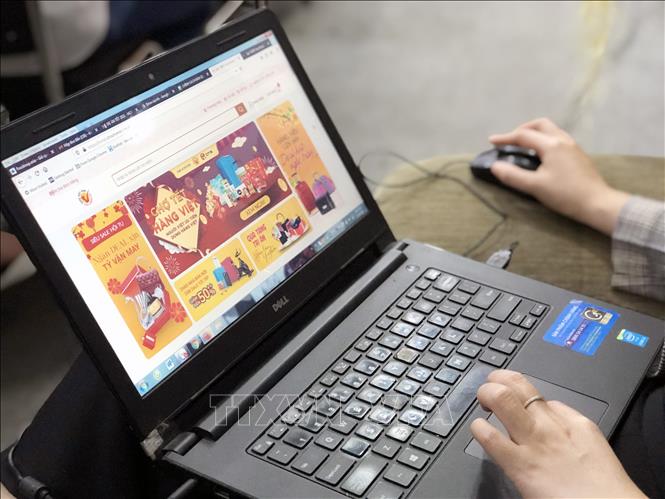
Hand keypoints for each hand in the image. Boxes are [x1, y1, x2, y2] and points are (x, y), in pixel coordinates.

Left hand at [470, 370, 644, 497]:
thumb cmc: (603, 488)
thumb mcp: (593, 446)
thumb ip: (570, 426)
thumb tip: (552, 412)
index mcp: (572, 421)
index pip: (537, 392)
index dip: (520, 392)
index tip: (515, 399)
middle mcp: (549, 424)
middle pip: (516, 383)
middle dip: (497, 380)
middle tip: (491, 390)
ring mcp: (532, 441)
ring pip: (500, 397)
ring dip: (486, 394)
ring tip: (482, 403)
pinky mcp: (518, 464)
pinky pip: (489, 436)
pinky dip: (478, 428)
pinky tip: (479, 430)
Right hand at [489, 118, 629, 234]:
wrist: (597, 203)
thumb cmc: (565, 194)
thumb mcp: (535, 187)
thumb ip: (513, 176)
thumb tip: (495, 166)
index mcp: (551, 145)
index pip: (523, 136)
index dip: (505, 138)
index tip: (491, 141)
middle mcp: (563, 140)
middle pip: (540, 125)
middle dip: (523, 129)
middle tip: (511, 140)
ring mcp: (573, 147)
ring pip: (551, 130)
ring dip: (535, 133)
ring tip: (525, 145)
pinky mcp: (578, 155)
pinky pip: (558, 139)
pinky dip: (545, 140)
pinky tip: (542, 155)